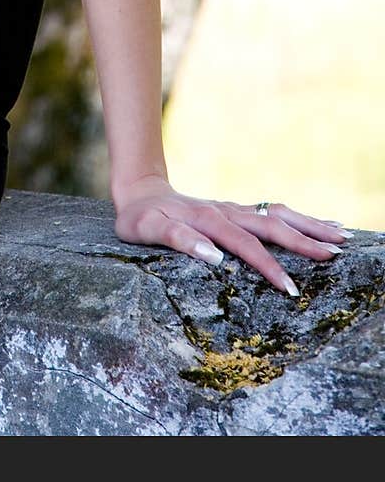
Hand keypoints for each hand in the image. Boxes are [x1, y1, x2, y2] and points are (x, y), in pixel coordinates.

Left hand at [112, 175, 351, 295]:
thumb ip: (178, 239)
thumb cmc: (140, 219)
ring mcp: (234, 209)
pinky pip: (273, 212)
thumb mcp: (147, 230)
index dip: (268, 267)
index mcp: (208, 219)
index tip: (290, 288)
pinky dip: (298, 217)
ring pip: (278, 214)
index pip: (245, 246)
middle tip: (334, 256)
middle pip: (272, 225)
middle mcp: (227, 211)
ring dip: (308, 224)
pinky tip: (320, 223)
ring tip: (341, 235)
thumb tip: (213, 255)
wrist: (139, 193)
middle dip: (303, 241)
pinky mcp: (237, 210)